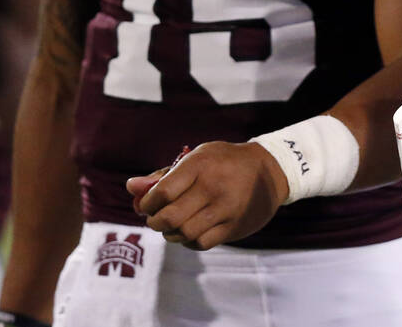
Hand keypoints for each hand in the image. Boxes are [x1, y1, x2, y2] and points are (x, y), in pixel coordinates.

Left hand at [125, 141, 288, 249]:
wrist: (270, 170)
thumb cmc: (225, 162)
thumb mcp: (198, 157)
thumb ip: (164, 175)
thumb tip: (131, 187)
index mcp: (200, 165)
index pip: (161, 192)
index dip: (147, 203)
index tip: (147, 204)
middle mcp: (212, 187)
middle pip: (169, 217)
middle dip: (154, 222)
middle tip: (156, 218)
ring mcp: (225, 209)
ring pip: (183, 233)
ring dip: (170, 233)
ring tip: (173, 225)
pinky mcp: (233, 226)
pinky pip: (201, 243)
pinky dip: (189, 241)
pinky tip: (190, 232)